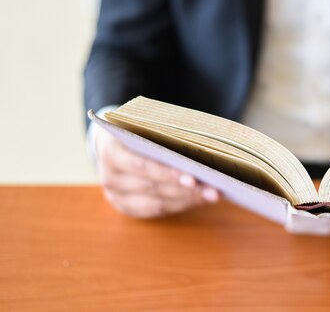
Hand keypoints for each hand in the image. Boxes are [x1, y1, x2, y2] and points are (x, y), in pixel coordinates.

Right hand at [94, 127, 219, 218]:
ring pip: (158, 203)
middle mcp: (110, 178)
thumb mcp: (143, 125)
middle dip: (186, 190)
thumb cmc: (136, 129)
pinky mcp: (128, 208)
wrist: (112, 142)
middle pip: (153, 188)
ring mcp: (117, 196)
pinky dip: (182, 205)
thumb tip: (204, 142)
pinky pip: (159, 210)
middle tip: (214, 190)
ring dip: (188, 200)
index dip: (167, 174)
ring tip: (213, 195)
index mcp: (111, 152)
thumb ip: (165, 133)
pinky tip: (201, 199)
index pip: (141, 166)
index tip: (193, 178)